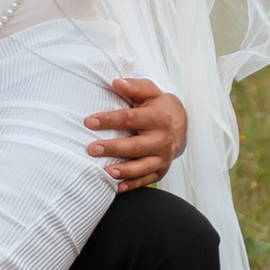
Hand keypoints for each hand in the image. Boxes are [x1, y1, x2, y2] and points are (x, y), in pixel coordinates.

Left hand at [85, 74, 186, 188]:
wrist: (180, 123)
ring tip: (105, 171)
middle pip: (135, 146)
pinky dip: (131, 185)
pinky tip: (116, 187)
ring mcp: (163, 157)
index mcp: (159, 118)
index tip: (89, 122)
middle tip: (91, 149)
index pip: (130, 118)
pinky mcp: (161, 170)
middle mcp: (162, 139)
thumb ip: (134, 87)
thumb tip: (116, 82)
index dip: (109, 120)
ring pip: (142, 167)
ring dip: (123, 171)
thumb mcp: (150, 91)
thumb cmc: (158, 105)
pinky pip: (145, 180)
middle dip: (112, 148)